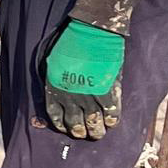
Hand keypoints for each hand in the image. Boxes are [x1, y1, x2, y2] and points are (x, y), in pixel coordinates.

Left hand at [42, 19, 124, 139]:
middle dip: (80, 132)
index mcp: (55, 90)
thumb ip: (59, 81)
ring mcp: (89, 98)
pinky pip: (112, 115)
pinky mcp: (108, 95)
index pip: (56, 117)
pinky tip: (112, 121)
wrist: (90, 34)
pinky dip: (112, 121)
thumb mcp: (55, 65)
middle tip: (84, 134)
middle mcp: (70, 98)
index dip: (62, 126)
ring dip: (96, 131)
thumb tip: (63, 93)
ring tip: (98, 132)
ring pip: (94, 125)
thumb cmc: (71, 45)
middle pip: (75, 125)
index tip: (66, 128)